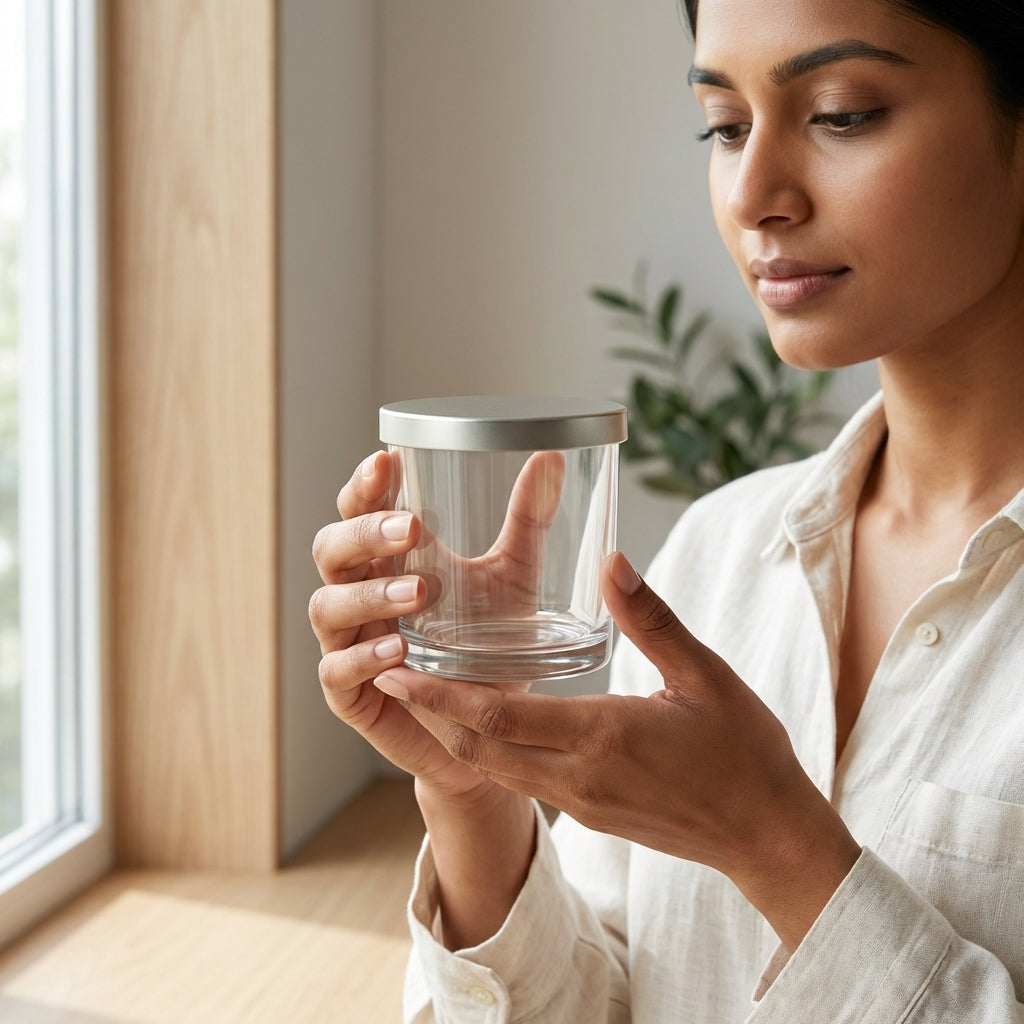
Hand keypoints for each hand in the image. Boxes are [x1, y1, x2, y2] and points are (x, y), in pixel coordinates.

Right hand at [309, 449, 563, 799]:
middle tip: (410, 528)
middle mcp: (358, 593)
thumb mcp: (513, 578)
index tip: (387, 461)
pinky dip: (364, 657)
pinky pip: (336, 670)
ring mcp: (348, 643)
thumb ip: (528, 522)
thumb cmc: (489, 645)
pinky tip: (398, 650)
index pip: (359, 510)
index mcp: (387, 558)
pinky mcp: (350, 694)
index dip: (365, 485)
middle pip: (331, 549)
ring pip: (327, 605)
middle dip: (364, 534)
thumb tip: (553, 458)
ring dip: (369, 595)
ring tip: (418, 592)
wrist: (490, 730)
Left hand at [373, 551, 861, 949]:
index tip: (399, 665)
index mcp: (603, 736)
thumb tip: (610, 559)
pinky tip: (485, 723)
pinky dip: (489, 752)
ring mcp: (579, 803)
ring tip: (423, 695)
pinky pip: (521, 781)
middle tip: (390, 672)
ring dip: (453, 735)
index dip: (440, 694)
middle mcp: (578, 777)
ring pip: (495, 769)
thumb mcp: (705, 675)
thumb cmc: (744, 752)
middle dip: (429, 714)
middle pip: (479, 748)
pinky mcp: (587, 814)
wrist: (767, 837)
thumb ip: (651, 618)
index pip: (498, 716)